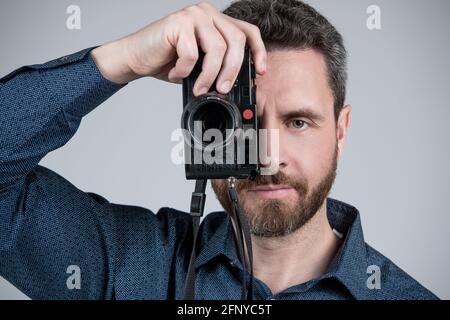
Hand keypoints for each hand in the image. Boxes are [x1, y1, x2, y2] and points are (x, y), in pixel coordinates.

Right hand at [91, 2, 266, 95]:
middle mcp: (207, 13)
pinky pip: (191, 54)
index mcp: (216, 21)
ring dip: (210, 75)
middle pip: (236, 41)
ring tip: (199, 88)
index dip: (258, 52)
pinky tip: (175, 73)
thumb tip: (239, 83)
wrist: (135, 58)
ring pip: (217, 48)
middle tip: (223, 89)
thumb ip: (218, 66)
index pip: (247, 31)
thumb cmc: (167, 61)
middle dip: (233, 71)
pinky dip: (184, 71)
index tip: (260, 72)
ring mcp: (193, 15)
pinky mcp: (177, 23)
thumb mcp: (200, 65)